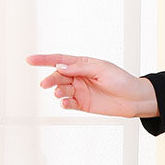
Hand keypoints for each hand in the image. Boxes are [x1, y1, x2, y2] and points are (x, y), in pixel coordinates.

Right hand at [25, 54, 158, 117]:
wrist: (135, 98)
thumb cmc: (122, 80)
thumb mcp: (102, 69)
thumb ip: (81, 68)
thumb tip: (61, 67)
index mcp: (84, 65)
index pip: (61, 60)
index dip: (44, 60)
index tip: (30, 60)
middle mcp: (80, 77)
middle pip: (58, 76)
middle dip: (51, 79)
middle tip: (47, 84)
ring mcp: (80, 91)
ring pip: (61, 90)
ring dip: (58, 91)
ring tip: (63, 93)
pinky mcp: (83, 104)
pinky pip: (68, 103)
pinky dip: (64, 103)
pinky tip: (65, 103)